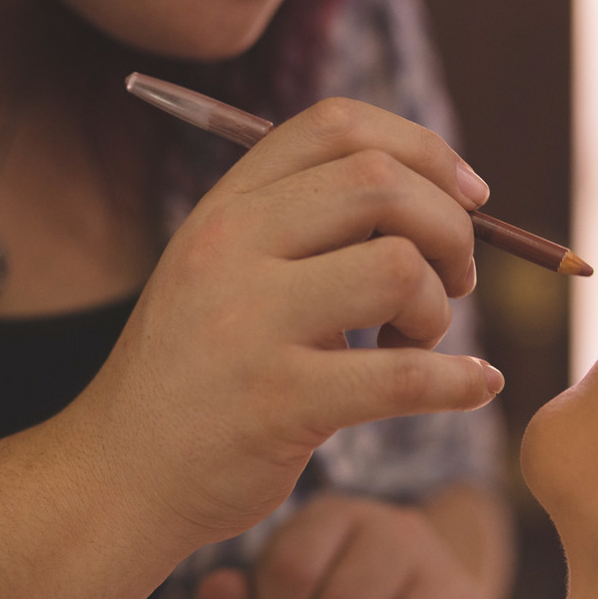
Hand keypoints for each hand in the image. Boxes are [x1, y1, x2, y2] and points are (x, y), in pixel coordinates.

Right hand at [62, 99, 501, 543]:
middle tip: (453, 279)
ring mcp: (249, 323)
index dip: (425, 150)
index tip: (470, 196)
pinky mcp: (277, 401)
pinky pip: (403, 376)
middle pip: (380, 182)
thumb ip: (311, 227)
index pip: (339, 126)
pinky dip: (460, 382)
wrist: (121, 472)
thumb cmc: (201, 370)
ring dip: (436, 308)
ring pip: (397, 267)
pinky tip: (476, 387)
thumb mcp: (229, 271)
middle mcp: (231, 246)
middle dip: (450, 227)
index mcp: (228, 205)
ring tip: (416, 340)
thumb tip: (441, 204)